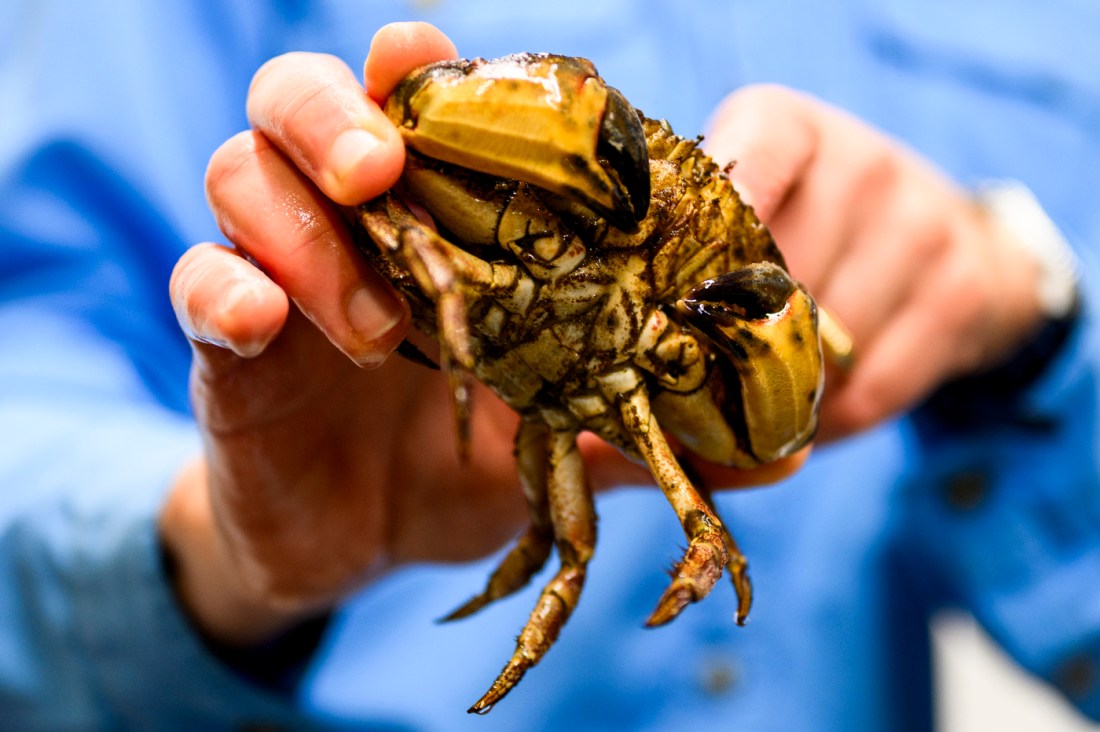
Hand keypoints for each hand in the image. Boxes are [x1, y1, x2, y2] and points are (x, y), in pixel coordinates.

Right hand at [161, 23, 798, 648]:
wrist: (366, 539)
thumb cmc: (467, 458)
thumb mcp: (563, 431)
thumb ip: (654, 422)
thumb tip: (787, 447)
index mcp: (439, 216)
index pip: (416, 100)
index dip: (422, 69)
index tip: (434, 64)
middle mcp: (349, 222)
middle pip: (300, 101)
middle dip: (332, 116)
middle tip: (380, 174)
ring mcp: (280, 276)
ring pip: (238, 173)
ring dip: (302, 226)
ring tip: (379, 327)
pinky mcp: (227, 348)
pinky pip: (197, 286)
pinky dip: (222, 290)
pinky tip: (260, 324)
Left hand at [704, 85, 1044, 439]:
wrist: (957, 244)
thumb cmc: (811, 231)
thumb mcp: (748, 214)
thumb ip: (685, 266)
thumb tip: (616, 405)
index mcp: (783, 127)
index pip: (739, 171)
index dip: (704, 242)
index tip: (673, 301)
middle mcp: (857, 161)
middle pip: (771, 284)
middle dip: (728, 347)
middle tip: (697, 383)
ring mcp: (920, 221)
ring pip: (820, 347)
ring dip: (778, 394)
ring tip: (759, 398)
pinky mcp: (962, 288)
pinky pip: (869, 390)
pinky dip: (829, 421)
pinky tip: (813, 412)